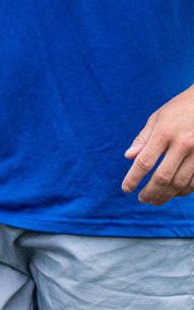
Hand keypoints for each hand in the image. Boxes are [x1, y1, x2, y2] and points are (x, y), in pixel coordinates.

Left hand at [122, 84, 193, 204]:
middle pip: (162, 177)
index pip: (145, 161)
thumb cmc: (178, 109)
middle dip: (150, 192)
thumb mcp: (157, 117)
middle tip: (141, 199)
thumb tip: (128, 157)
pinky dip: (183, 192)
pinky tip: (173, 193)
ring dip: (166, 196)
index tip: (126, 189)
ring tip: (155, 200)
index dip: (133, 178)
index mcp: (164, 132)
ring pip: (180, 184)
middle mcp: (182, 144)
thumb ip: (143, 138)